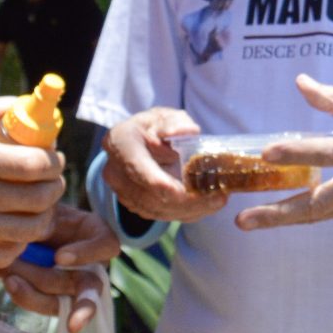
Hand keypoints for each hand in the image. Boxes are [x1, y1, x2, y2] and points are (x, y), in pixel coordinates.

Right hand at [0, 93, 65, 268]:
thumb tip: (13, 102)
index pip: (35, 164)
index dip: (55, 161)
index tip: (53, 158)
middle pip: (41, 197)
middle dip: (55, 187)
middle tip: (50, 181)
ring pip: (31, 228)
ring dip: (42, 216)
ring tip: (36, 206)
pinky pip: (6, 254)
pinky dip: (18, 243)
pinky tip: (11, 229)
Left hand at [3, 206, 122, 332]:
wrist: (24, 223)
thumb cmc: (40, 211)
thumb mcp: (42, 207)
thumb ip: (37, 217)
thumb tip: (15, 233)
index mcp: (98, 236)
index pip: (106, 246)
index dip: (87, 254)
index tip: (59, 257)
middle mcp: (93, 266)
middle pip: (91, 290)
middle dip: (84, 309)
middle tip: (74, 325)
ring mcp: (74, 287)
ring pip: (63, 303)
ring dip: (35, 292)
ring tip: (10, 276)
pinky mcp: (55, 299)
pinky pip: (44, 304)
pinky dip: (26, 296)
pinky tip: (11, 283)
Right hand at [100, 108, 227, 223]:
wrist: (141, 142)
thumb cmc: (155, 127)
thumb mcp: (166, 116)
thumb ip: (176, 122)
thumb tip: (187, 131)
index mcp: (119, 142)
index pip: (135, 166)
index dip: (156, 182)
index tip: (180, 192)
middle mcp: (115, 171)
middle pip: (148, 195)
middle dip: (184, 201)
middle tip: (217, 197)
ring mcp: (123, 192)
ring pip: (156, 210)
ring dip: (189, 210)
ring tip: (217, 201)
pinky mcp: (135, 205)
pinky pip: (160, 215)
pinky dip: (185, 213)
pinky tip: (207, 206)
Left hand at [236, 75, 332, 230]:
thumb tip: (302, 83)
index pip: (326, 153)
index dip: (296, 152)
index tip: (267, 153)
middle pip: (314, 205)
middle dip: (278, 214)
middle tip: (244, 220)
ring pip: (317, 215)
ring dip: (282, 219)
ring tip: (249, 221)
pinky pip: (329, 214)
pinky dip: (303, 214)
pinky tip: (278, 213)